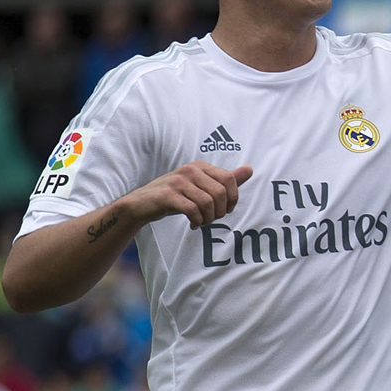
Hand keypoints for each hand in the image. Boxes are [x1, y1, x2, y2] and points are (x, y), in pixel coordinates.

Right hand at [120, 161, 253, 228]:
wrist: (141, 204)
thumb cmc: (175, 196)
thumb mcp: (201, 186)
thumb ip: (225, 179)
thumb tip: (250, 169)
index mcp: (200, 166)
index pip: (229, 179)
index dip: (232, 199)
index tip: (225, 210)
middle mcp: (190, 170)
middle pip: (220, 193)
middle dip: (220, 211)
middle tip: (211, 219)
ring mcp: (178, 181)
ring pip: (208, 203)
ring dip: (208, 218)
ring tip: (201, 222)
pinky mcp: (168, 195)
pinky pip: (192, 210)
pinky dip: (197, 221)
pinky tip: (193, 224)